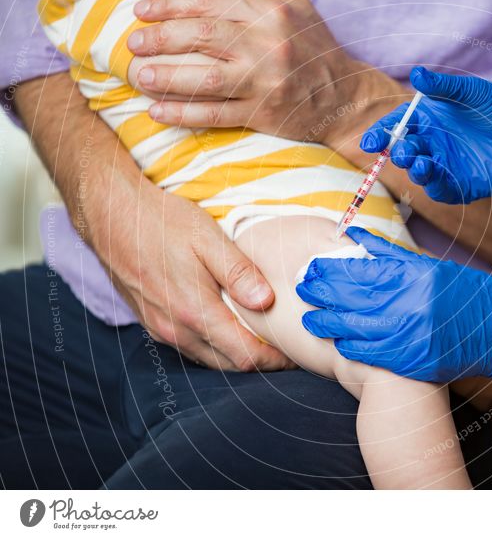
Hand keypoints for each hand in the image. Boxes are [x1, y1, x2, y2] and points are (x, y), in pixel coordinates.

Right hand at [92, 174, 292, 371]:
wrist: (111, 214)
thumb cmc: (161, 221)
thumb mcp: (207, 237)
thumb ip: (239, 272)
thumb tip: (267, 301)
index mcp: (195, 312)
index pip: (245, 356)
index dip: (274, 360)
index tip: (295, 354)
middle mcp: (176, 329)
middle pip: (229, 364)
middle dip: (260, 361)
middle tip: (284, 347)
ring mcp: (160, 329)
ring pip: (209, 358)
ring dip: (236, 355)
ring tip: (261, 338)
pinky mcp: (151, 322)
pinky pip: (190, 347)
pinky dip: (214, 346)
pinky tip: (227, 326)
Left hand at [126, 0, 368, 143]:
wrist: (345, 97)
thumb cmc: (313, 47)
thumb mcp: (296, 2)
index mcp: (272, 12)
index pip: (211, 2)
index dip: (170, 5)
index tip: (143, 12)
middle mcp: (269, 45)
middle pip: (202, 37)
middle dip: (160, 38)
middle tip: (134, 44)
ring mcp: (266, 82)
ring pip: (205, 78)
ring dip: (166, 77)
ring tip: (139, 76)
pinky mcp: (264, 114)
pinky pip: (217, 114)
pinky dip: (184, 114)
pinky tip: (158, 112)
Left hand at [295, 228, 491, 381]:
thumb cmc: (465, 293)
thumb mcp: (430, 266)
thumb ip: (390, 254)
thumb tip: (354, 234)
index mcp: (410, 277)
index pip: (358, 271)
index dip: (329, 271)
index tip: (310, 269)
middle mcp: (405, 305)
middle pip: (349, 299)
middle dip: (321, 295)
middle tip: (301, 290)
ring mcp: (407, 335)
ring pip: (353, 329)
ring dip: (327, 324)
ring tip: (310, 320)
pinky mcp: (410, 360)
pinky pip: (370, 354)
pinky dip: (350, 347)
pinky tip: (338, 342)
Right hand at [361, 67, 491, 203]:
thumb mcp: (473, 91)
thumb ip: (444, 86)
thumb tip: (416, 73)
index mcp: (429, 119)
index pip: (397, 126)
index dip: (381, 134)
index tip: (370, 141)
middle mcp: (433, 143)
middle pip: (404, 150)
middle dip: (398, 152)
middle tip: (402, 150)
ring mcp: (446, 165)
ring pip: (420, 172)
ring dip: (414, 169)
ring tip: (420, 162)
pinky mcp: (462, 186)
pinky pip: (441, 190)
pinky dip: (434, 186)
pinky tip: (434, 176)